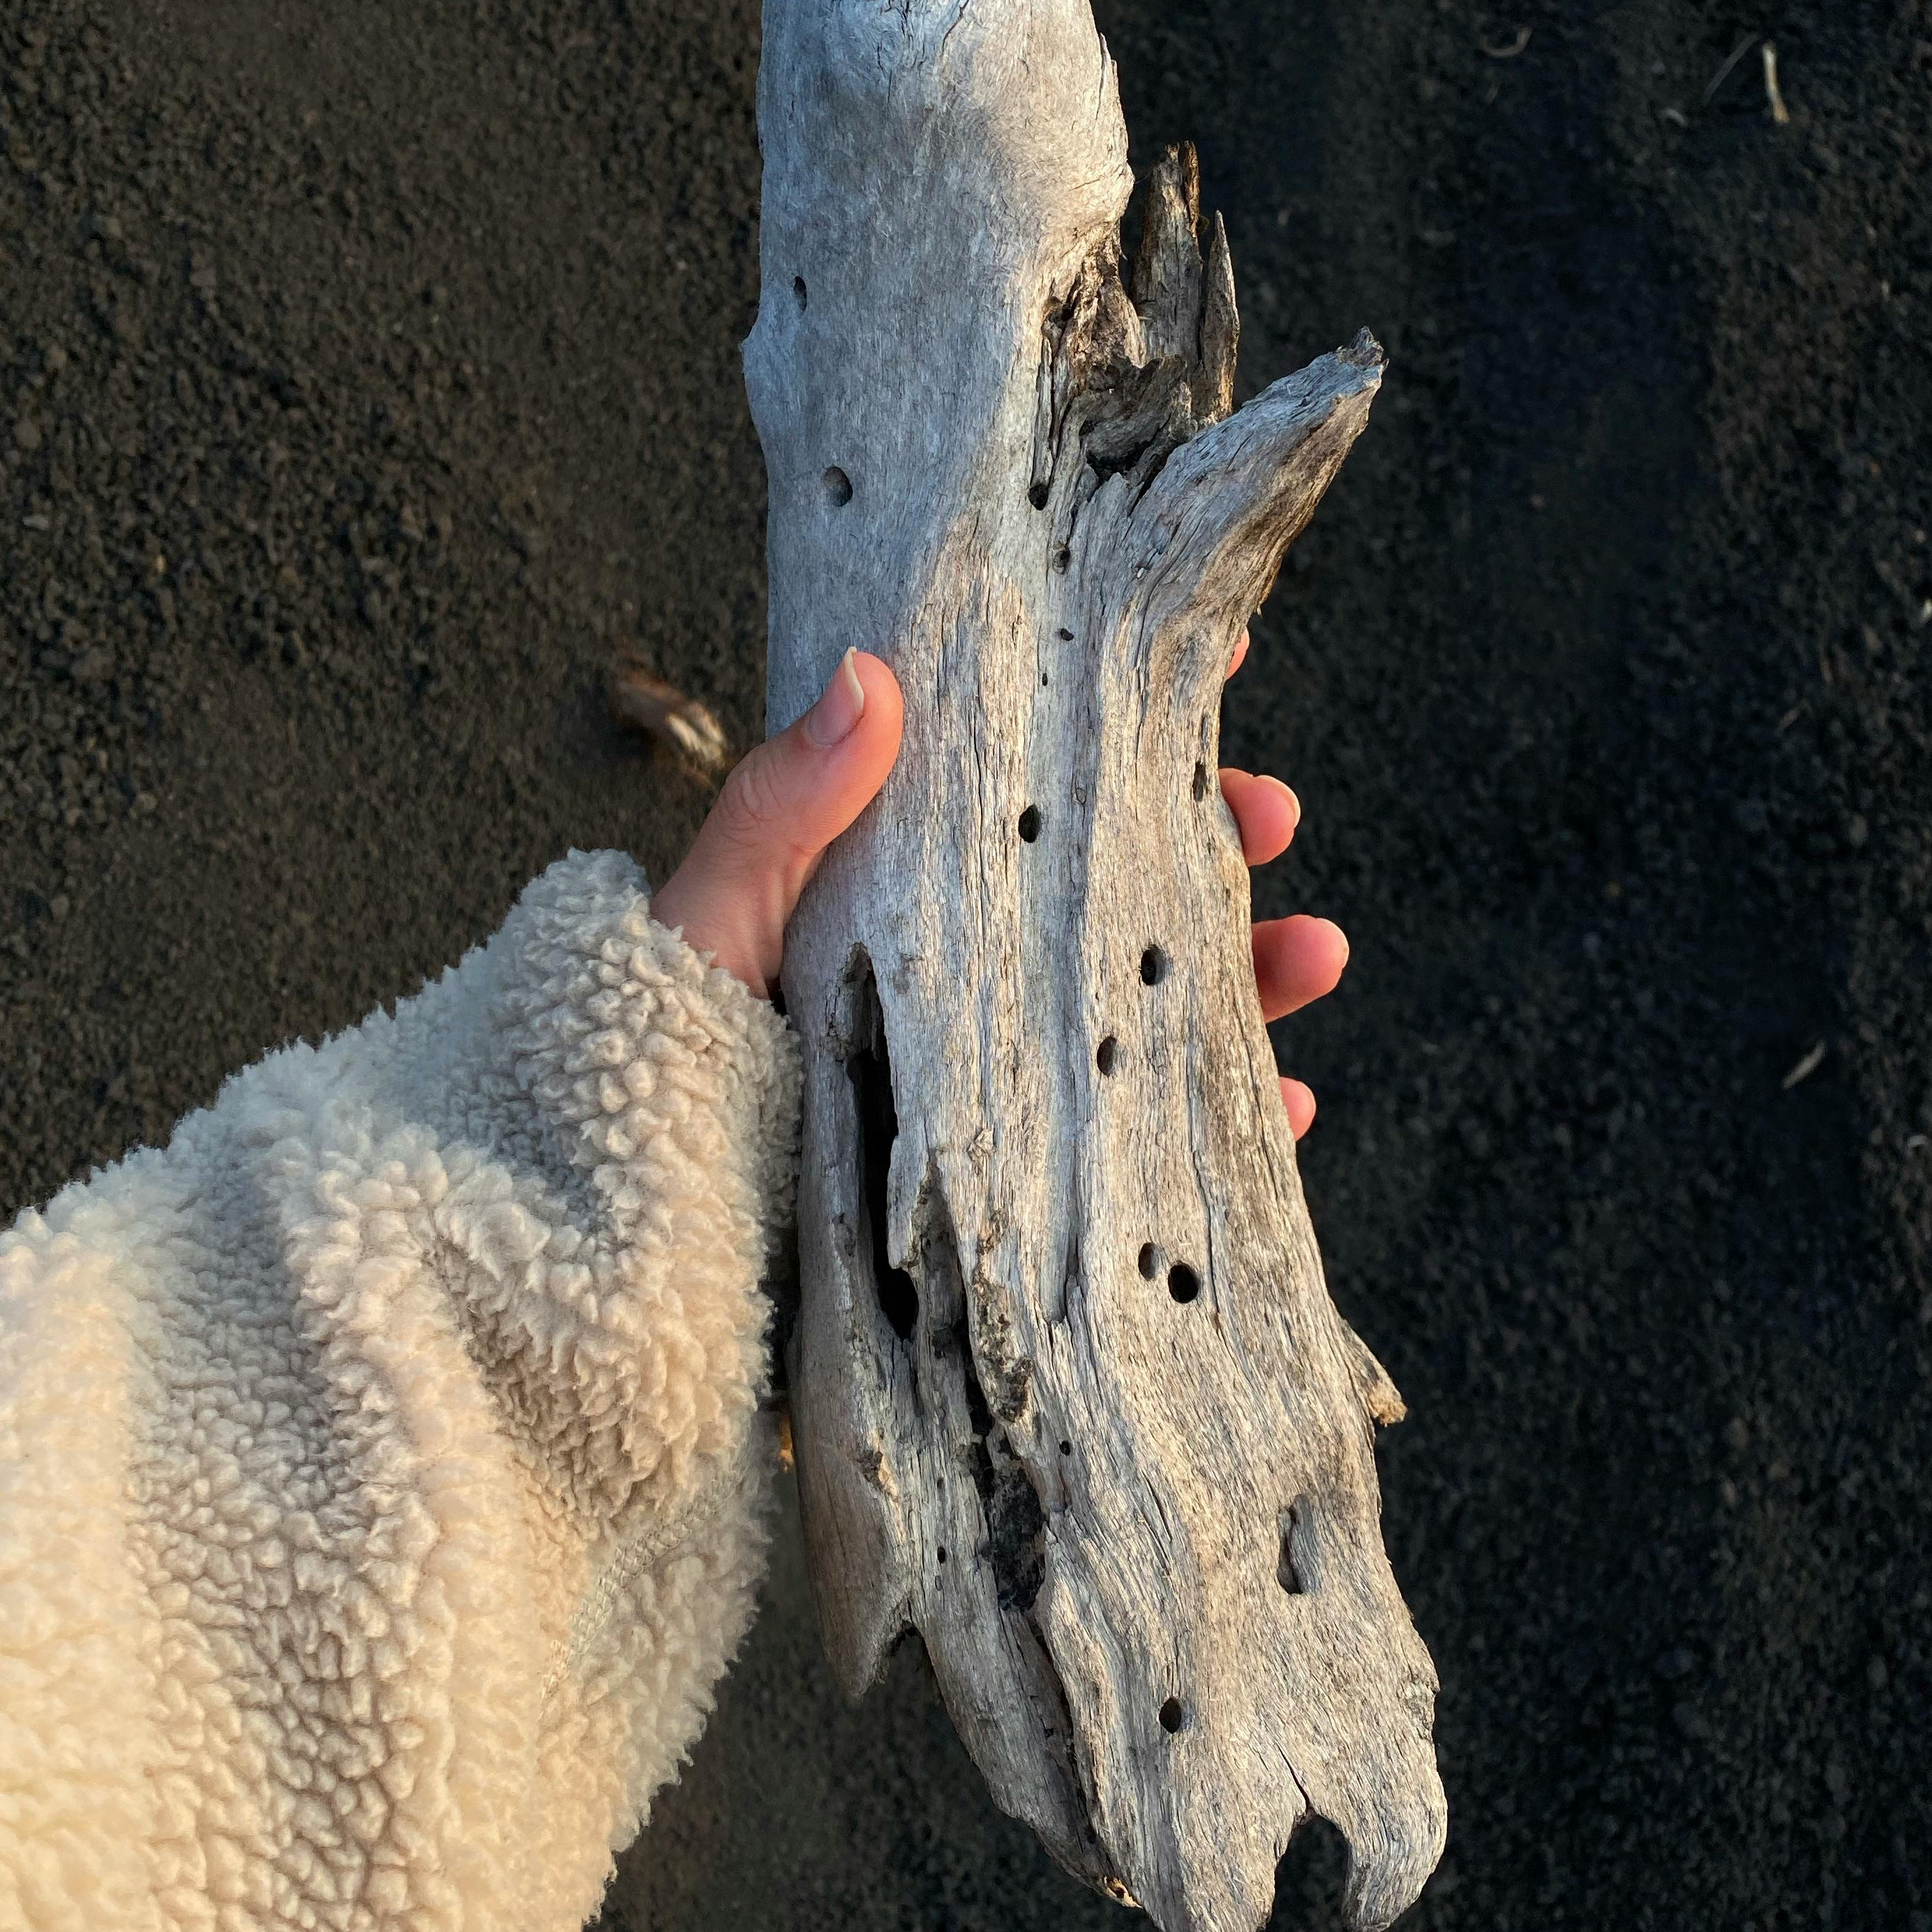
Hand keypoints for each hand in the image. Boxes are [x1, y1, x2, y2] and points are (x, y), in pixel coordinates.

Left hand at [650, 636, 1345, 1137]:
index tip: (1217, 653)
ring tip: (1316, 953)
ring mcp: (987, 1086)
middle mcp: (949, 983)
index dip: (1115, 722)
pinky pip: (1140, 1151)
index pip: (1016, 788)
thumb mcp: (703, 932)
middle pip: (1101, 892)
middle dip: (1204, 845)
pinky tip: (1289, 1111)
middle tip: (1273, 812)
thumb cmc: (632, 1082)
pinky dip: (1215, 1129)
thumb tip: (873, 674)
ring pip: (1140, 1007)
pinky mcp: (1011, 1197)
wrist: (614, 1278)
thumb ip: (778, 816)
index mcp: (886, 900)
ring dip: (1244, 974)